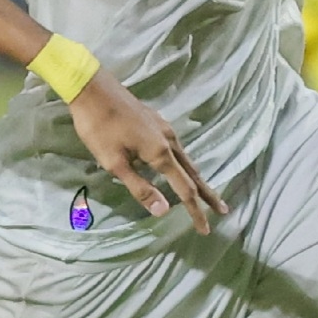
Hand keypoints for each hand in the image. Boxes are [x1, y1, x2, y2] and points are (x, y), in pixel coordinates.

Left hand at [66, 71, 227, 234]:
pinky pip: (178, 148)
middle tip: (223, 211)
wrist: (93, 88)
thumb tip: (164, 211)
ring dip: (197, 178)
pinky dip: (185, 164)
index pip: (184, 189)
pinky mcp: (157, 122)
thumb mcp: (114, 162)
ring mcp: (164, 129)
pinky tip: (180, 166)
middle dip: (208, 194)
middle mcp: (169, 140)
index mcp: (160, 153)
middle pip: (193, 173)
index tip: (206, 229)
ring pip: (187, 159)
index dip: (195, 211)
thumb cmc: (99, 127)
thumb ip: (140, 187)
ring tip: (205, 192)